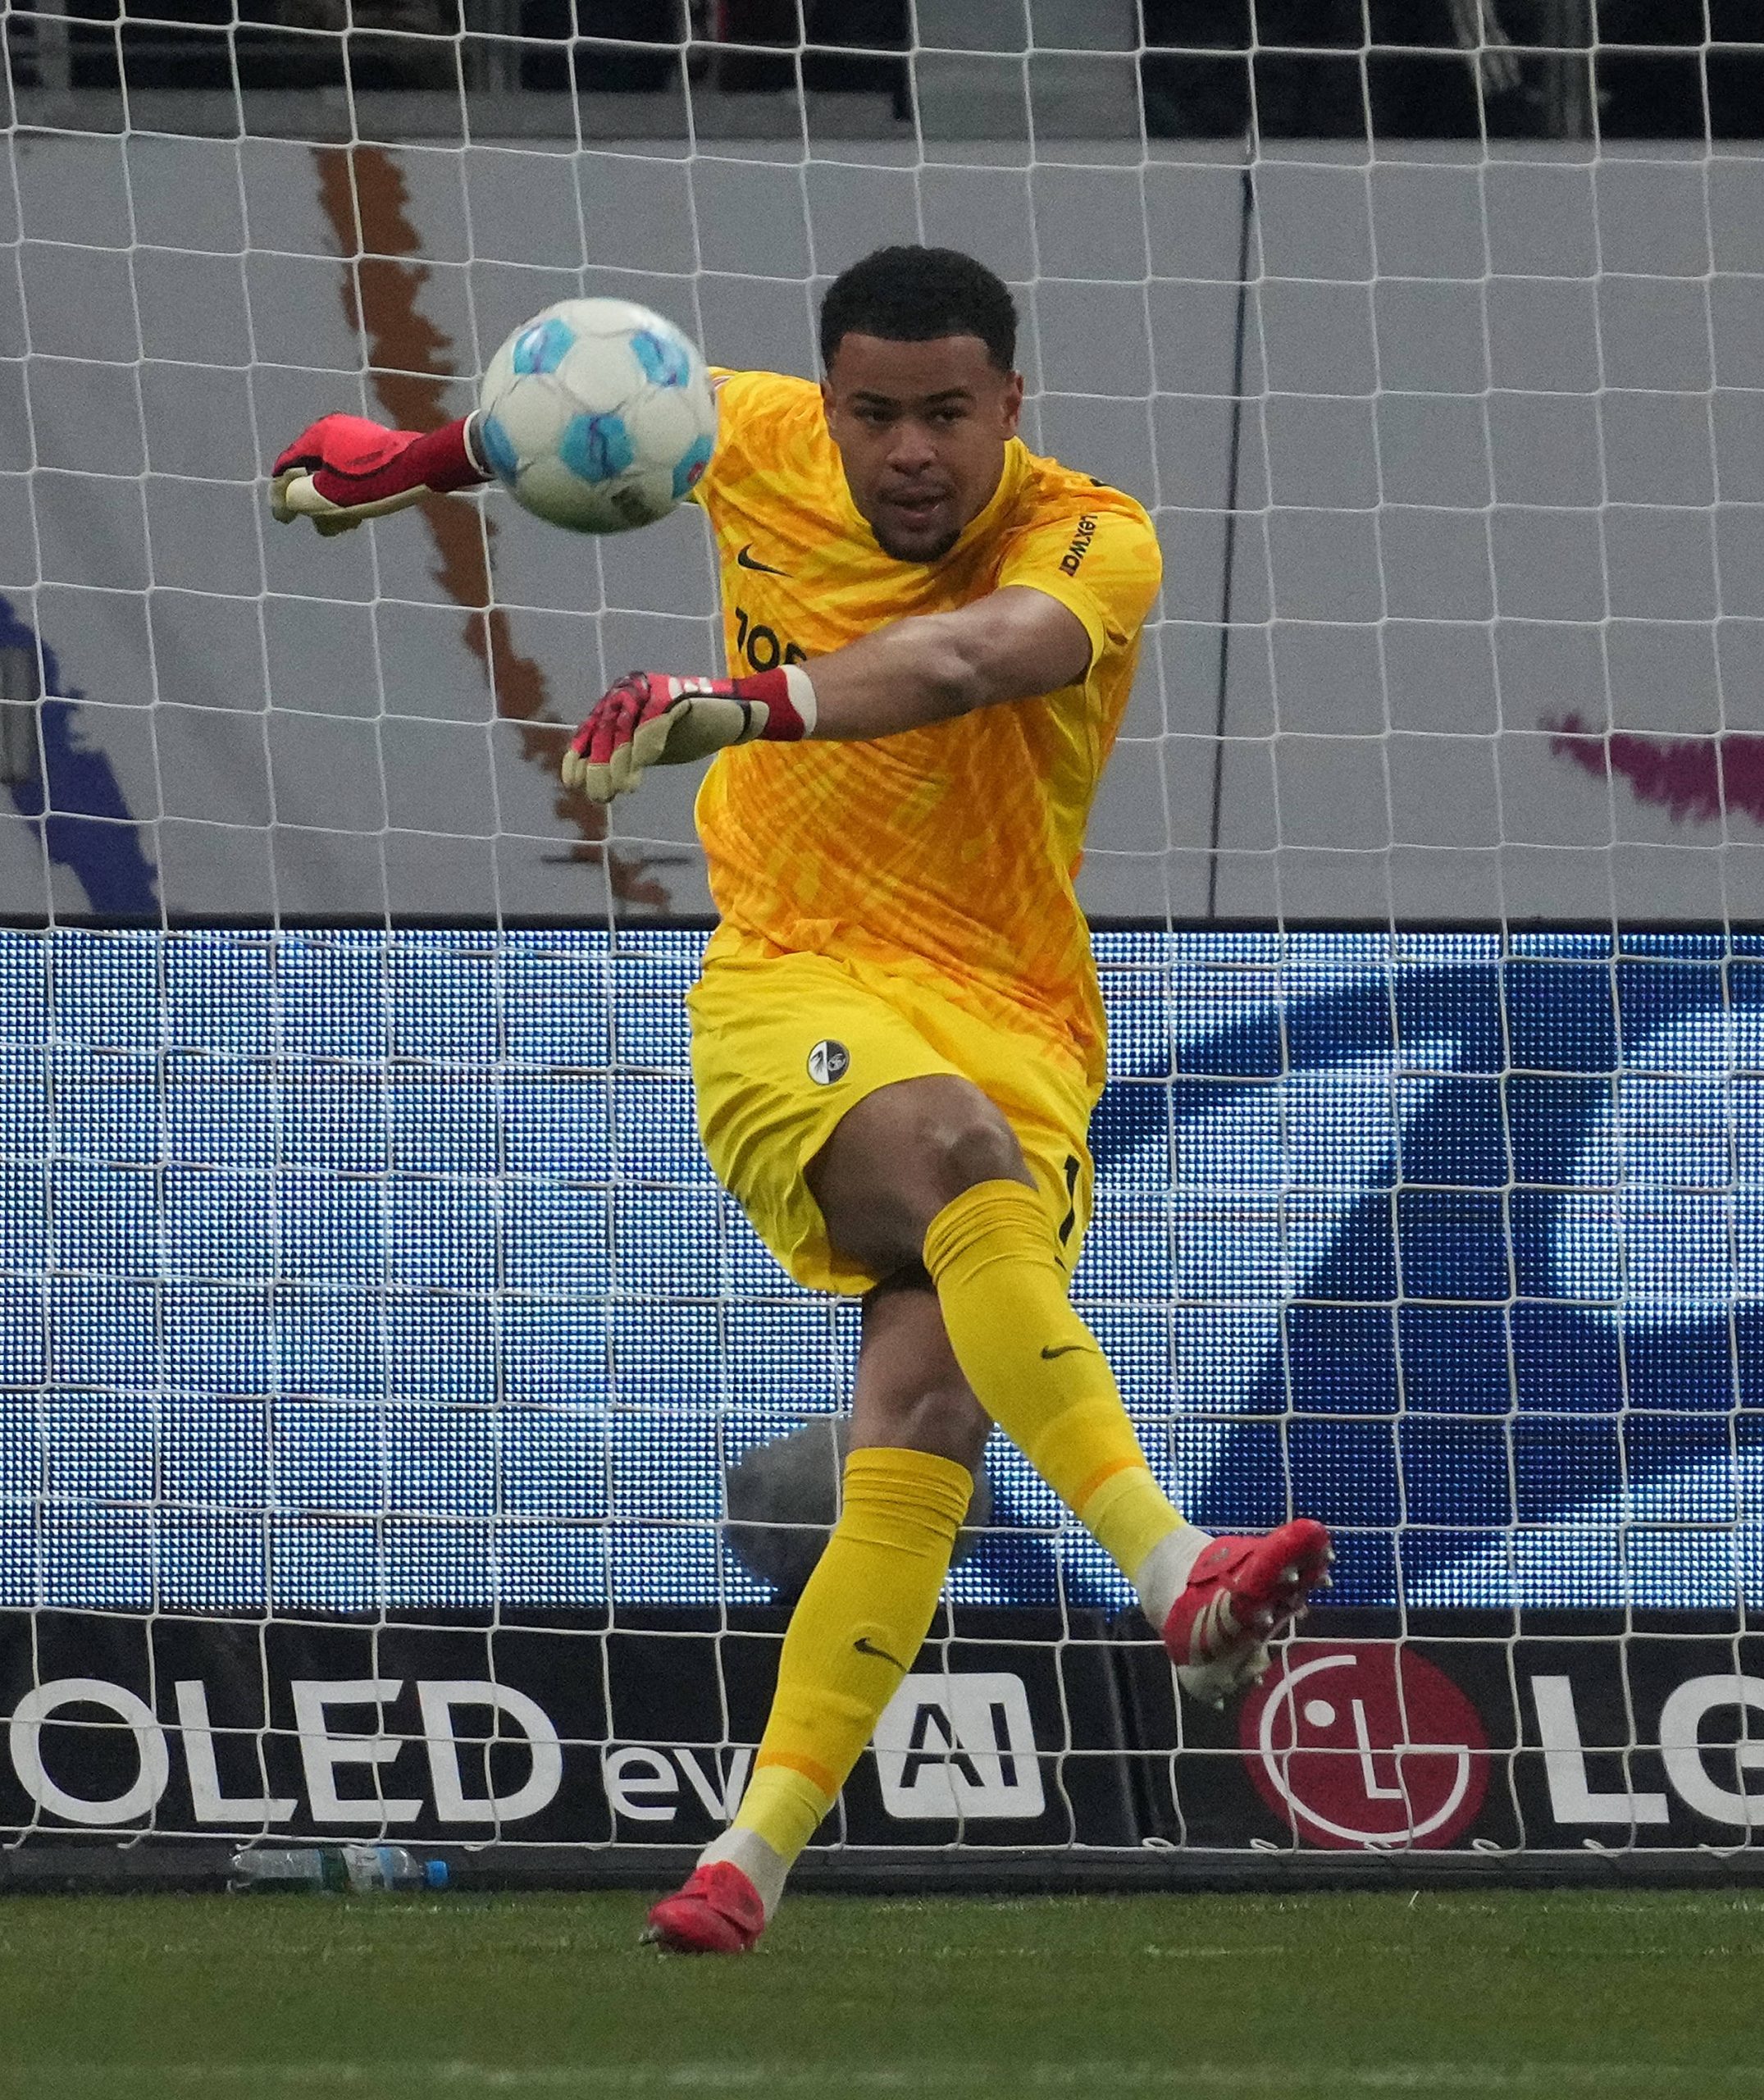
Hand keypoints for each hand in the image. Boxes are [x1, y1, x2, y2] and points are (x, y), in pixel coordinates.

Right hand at [270, 414, 487, 535]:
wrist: (426, 467)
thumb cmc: (375, 482)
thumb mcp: (328, 496)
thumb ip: (297, 498)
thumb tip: (283, 502)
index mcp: (318, 433)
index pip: (288, 465)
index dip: (283, 495)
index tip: (285, 520)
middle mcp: (335, 430)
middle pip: (312, 473)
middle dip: (316, 504)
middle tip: (325, 527)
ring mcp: (357, 438)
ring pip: (334, 477)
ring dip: (334, 505)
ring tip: (345, 526)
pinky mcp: (376, 450)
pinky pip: (352, 474)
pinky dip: (350, 495)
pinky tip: (358, 518)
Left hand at [560, 669, 814, 803]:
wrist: (733, 717)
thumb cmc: (689, 733)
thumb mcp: (650, 749)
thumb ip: (625, 757)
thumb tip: (592, 782)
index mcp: (621, 704)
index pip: (591, 731)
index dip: (579, 756)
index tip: (573, 782)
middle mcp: (631, 692)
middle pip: (605, 732)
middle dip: (599, 767)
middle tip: (601, 796)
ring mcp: (653, 693)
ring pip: (625, 730)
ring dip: (620, 764)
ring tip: (622, 789)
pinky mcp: (675, 697)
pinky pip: (652, 725)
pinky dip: (645, 749)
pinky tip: (641, 771)